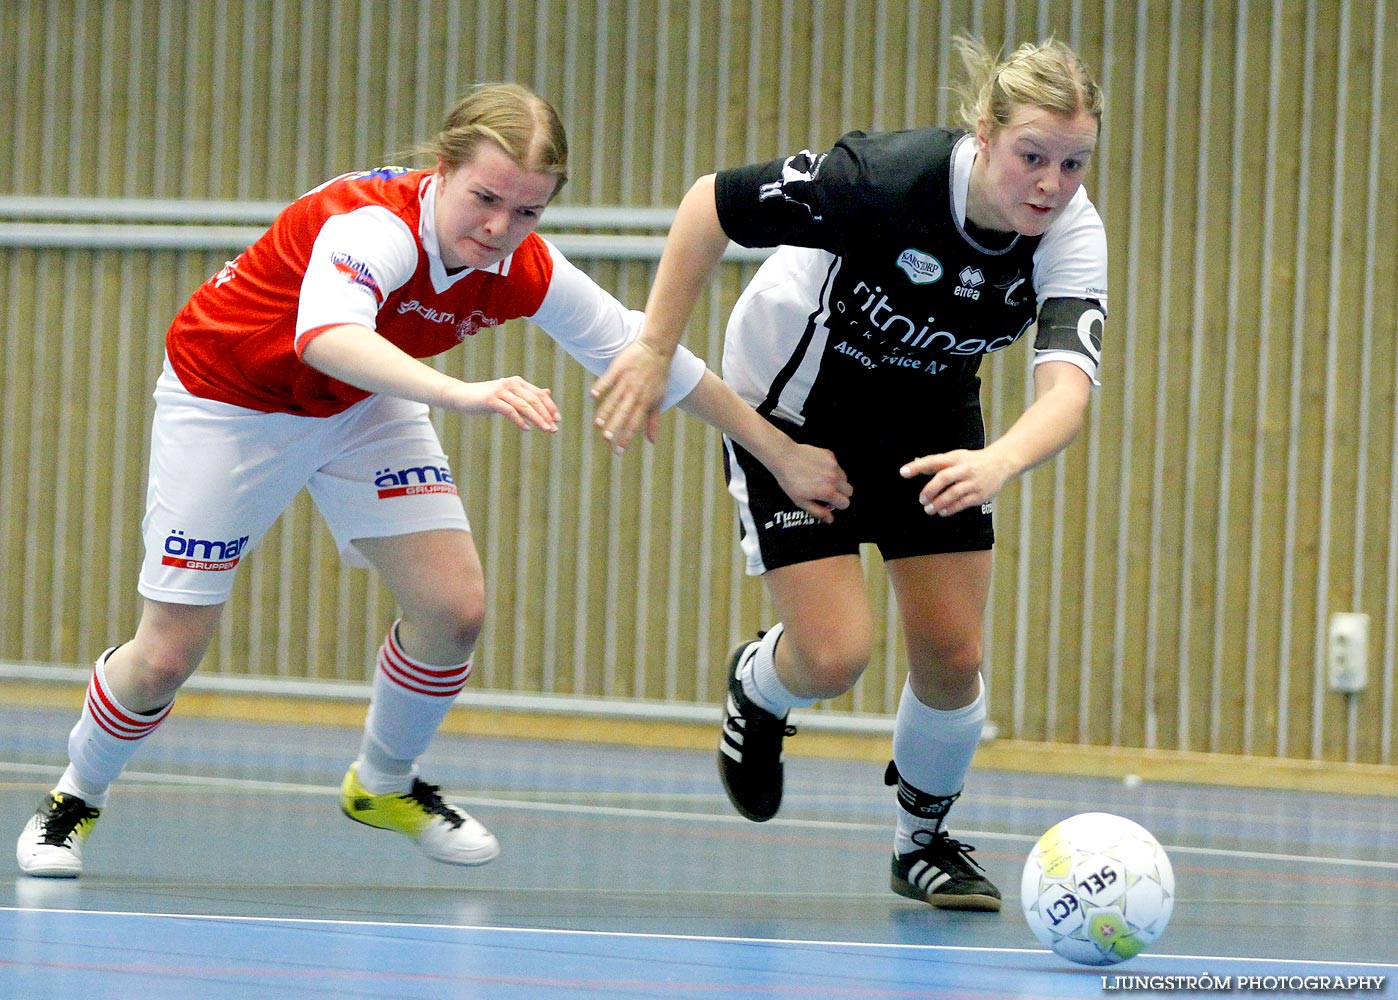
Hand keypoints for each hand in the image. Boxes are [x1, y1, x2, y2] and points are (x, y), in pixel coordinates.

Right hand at [447, 376, 559, 431]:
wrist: (461, 396)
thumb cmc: (486, 397)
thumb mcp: (509, 394)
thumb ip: (527, 393)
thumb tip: (547, 392)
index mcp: (517, 382)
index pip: (539, 394)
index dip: (550, 407)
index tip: (558, 419)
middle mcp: (510, 384)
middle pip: (534, 400)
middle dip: (546, 415)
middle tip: (554, 428)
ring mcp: (500, 391)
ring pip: (524, 406)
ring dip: (537, 419)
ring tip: (546, 429)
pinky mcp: (491, 400)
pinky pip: (509, 411)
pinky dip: (519, 420)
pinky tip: (526, 429)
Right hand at [590, 338, 671, 453]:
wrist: (657, 349)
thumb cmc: (658, 377)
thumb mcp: (659, 400)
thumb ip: (653, 421)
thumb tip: (651, 441)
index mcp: (644, 402)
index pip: (634, 424)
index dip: (626, 438)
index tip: (618, 451)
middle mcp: (635, 393)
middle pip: (623, 413)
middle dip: (615, 427)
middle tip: (606, 439)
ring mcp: (626, 380)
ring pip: (614, 399)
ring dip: (605, 412)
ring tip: (597, 424)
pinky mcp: (618, 368)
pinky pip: (608, 379)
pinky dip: (601, 386)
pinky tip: (593, 395)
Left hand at [773, 444, 852, 523]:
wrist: (784, 458)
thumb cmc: (790, 480)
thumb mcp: (801, 501)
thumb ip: (818, 512)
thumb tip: (830, 519)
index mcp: (828, 491)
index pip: (845, 503)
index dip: (837, 505)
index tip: (829, 502)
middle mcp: (834, 478)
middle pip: (849, 491)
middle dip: (840, 494)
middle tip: (827, 492)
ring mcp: (833, 465)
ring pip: (845, 478)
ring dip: (837, 482)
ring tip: (822, 480)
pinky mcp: (830, 455)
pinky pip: (837, 466)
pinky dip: (832, 469)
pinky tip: (818, 469)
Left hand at [901, 448, 1012, 516]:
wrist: (1001, 463)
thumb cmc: (972, 461)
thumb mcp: (956, 457)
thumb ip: (937, 463)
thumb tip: (914, 464)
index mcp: (955, 458)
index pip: (933, 461)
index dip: (917, 466)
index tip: (903, 472)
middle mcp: (964, 468)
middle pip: (943, 478)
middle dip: (929, 490)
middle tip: (921, 500)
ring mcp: (973, 482)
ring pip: (953, 493)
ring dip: (939, 503)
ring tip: (929, 510)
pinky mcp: (980, 494)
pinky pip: (963, 503)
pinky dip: (951, 509)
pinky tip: (943, 512)